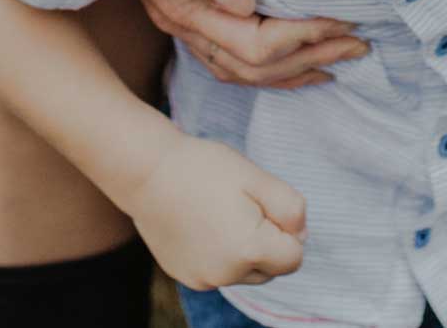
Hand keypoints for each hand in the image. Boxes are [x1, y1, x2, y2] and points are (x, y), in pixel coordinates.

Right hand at [126, 134, 306, 290]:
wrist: (145, 171)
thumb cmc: (203, 168)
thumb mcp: (256, 177)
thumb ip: (291, 208)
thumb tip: (301, 236)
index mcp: (249, 250)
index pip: (294, 257)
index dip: (285, 228)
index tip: (261, 204)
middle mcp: (227, 274)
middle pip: (270, 269)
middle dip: (266, 242)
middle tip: (239, 205)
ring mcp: (203, 279)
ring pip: (244, 272)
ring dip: (243, 251)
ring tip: (218, 213)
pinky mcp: (186, 276)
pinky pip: (219, 272)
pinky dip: (218, 254)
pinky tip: (201, 224)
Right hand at [128, 0, 366, 87]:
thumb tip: (242, 3)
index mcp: (188, 12)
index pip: (257, 43)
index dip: (304, 36)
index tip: (343, 19)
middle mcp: (191, 33)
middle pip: (259, 68)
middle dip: (313, 56)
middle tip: (359, 44)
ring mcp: (191, 37)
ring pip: (250, 76)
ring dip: (300, 70)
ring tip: (342, 59)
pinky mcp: (195, 32)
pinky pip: (239, 69)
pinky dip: (276, 73)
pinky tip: (304, 67)